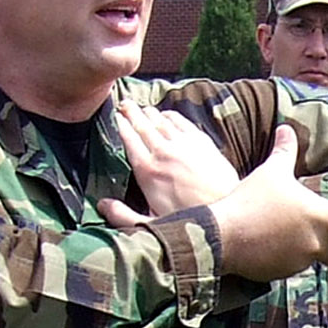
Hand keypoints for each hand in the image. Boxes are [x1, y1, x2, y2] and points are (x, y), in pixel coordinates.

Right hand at [110, 102, 241, 216]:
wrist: (225, 212)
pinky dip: (171, 115)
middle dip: (131, 112)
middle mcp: (162, 152)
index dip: (121, 125)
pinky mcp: (201, 142)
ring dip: (149, 112)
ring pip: (161, 121)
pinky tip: (166, 114)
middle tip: (124, 103)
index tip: (116, 116)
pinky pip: (181, 122)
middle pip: (142, 125)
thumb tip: (102, 205)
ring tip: (141, 108)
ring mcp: (182, 145)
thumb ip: (124, 216)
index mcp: (147, 170)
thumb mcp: (151, 224)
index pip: (129, 140)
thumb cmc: (188, 221)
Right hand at [203, 126, 327, 282]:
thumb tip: (286, 129)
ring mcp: (300, 260)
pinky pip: (290, 268)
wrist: (222, 236)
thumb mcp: (270, 172)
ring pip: (312, 258)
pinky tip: (264, 245)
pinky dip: (283, 259)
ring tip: (275, 232)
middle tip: (312, 231)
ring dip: (304, 249)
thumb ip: (284, 153)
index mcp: (320, 215)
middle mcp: (316, 241)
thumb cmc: (250, 200)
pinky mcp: (282, 274)